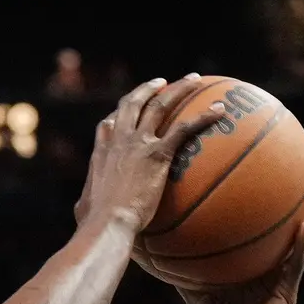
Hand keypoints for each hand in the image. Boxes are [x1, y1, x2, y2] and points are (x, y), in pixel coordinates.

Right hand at [74, 74, 226, 232]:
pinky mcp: (158, 153)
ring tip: (194, 79)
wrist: (107, 222)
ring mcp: (138, 144)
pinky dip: (204, 116)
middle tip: (162, 82)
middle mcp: (119, 141)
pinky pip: (185, 128)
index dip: (120, 113)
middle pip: (133, 104)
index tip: (128, 108)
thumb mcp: (83, 209)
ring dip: (179, 89)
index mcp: (101, 154)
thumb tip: (82, 212)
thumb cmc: (94, 224)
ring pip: (160, 105)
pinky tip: (220, 109)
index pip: (109, 125)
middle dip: (148, 89)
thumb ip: (87, 203)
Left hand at [181, 184, 303, 303]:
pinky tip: (302, 227)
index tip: (273, 185)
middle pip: (292, 233)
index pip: (268, 237)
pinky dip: (300, 247)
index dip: (274, 214)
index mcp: (257, 271)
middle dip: (302, 205)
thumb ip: (182, 276)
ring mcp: (284, 282)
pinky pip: (296, 266)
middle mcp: (275, 272)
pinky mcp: (287, 293)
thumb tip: (155, 258)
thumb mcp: (195, 296)